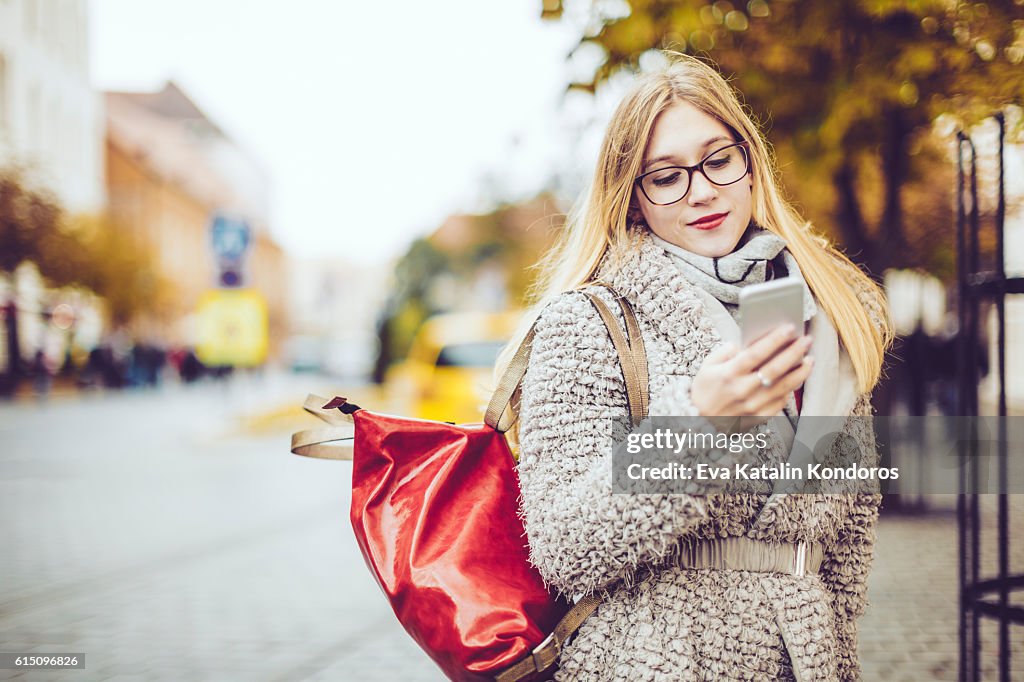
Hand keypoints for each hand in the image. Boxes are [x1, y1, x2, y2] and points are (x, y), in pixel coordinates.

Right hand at [690, 324, 813, 431]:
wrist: (699, 421)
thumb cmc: (704, 391)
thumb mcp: (706, 367)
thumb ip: (725, 352)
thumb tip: (745, 343)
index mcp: (729, 374)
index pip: (756, 353)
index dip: (774, 340)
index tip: (789, 328)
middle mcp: (742, 390)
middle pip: (774, 369)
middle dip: (794, 352)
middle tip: (806, 340)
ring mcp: (752, 405)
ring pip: (784, 386)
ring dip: (800, 371)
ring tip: (809, 359)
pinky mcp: (759, 417)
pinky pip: (780, 402)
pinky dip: (790, 389)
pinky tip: (796, 379)